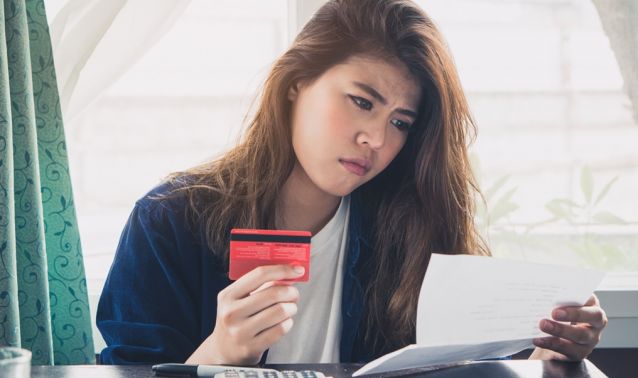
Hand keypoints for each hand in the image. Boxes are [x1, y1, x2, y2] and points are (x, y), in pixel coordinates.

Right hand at [186, 264, 303, 364]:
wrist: (223, 351)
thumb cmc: (236, 320)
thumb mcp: (238, 300)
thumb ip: (260, 286)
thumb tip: (288, 274)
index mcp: (228, 295)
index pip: (259, 274)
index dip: (282, 270)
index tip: (297, 270)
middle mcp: (231, 313)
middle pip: (273, 293)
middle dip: (291, 291)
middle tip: (294, 293)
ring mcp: (240, 332)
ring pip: (279, 311)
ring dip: (291, 308)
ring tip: (290, 308)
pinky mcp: (251, 347)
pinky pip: (280, 329)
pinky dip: (288, 323)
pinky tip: (284, 322)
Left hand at [530, 294, 607, 360]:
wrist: (557, 337)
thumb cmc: (560, 314)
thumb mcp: (562, 304)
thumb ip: (558, 298)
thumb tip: (542, 289)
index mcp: (592, 306)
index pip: (592, 299)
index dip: (580, 297)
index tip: (564, 296)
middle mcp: (596, 323)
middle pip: (592, 317)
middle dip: (573, 314)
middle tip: (554, 313)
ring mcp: (591, 339)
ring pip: (580, 335)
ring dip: (560, 330)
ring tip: (543, 325)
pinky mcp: (580, 352)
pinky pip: (567, 349)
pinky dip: (551, 343)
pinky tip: (538, 339)